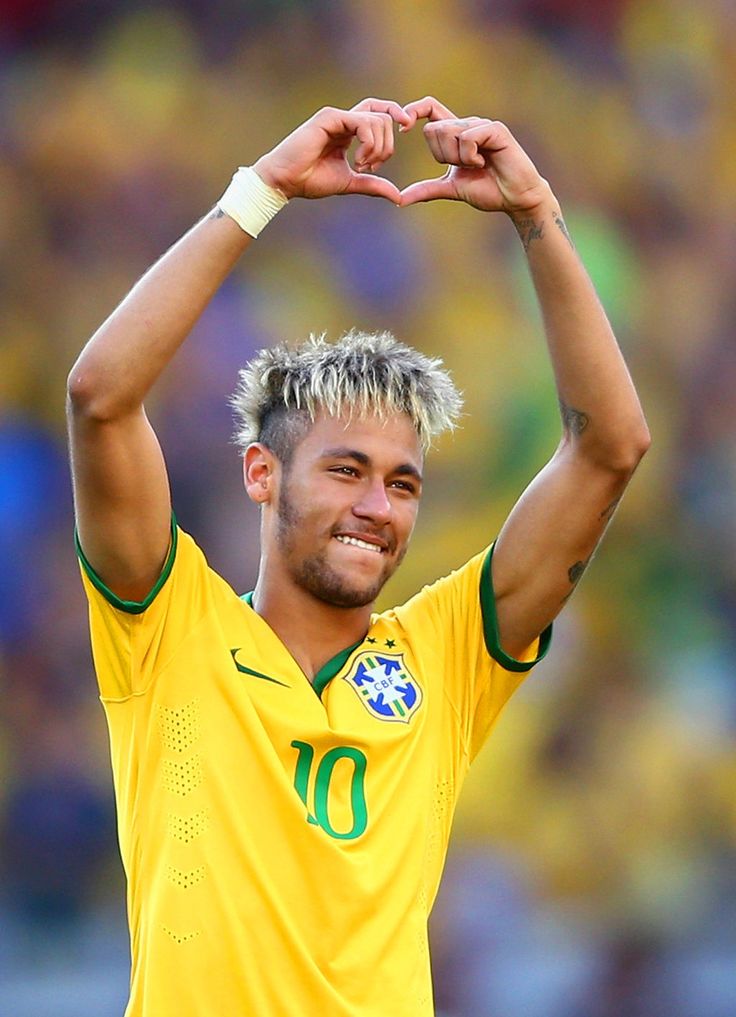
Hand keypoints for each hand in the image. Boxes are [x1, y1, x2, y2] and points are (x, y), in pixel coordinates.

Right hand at [253, 99, 410, 203]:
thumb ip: (373, 184)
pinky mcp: (329, 117)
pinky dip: (368, 143)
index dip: (397, 115)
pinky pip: (362, 122)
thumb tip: (398, 196)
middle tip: (371, 167)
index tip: (408, 129)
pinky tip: (358, 160)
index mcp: (349, 130)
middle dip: (387, 146)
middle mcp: (344, 119)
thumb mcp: (350, 182)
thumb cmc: (311, 181)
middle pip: (384, 118)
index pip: (380, 112)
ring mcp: (337, 116)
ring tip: (361, 166)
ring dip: (377, 148)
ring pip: (377, 120)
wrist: (286, 182)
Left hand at [399, 97, 551, 213]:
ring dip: (457, 158)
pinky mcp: (494, 129)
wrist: (515, 198)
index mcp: (456, 133)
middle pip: (434, 129)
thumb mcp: (451, 189)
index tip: (403, 127)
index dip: (414, 110)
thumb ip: (427, 189)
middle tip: (463, 167)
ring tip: (477, 165)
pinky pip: (467, 137)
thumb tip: (400, 199)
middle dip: (442, 155)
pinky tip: (484, 162)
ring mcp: (481, 124)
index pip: (430, 108)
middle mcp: (467, 124)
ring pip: (449, 132)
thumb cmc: (488, 190)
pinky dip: (470, 156)